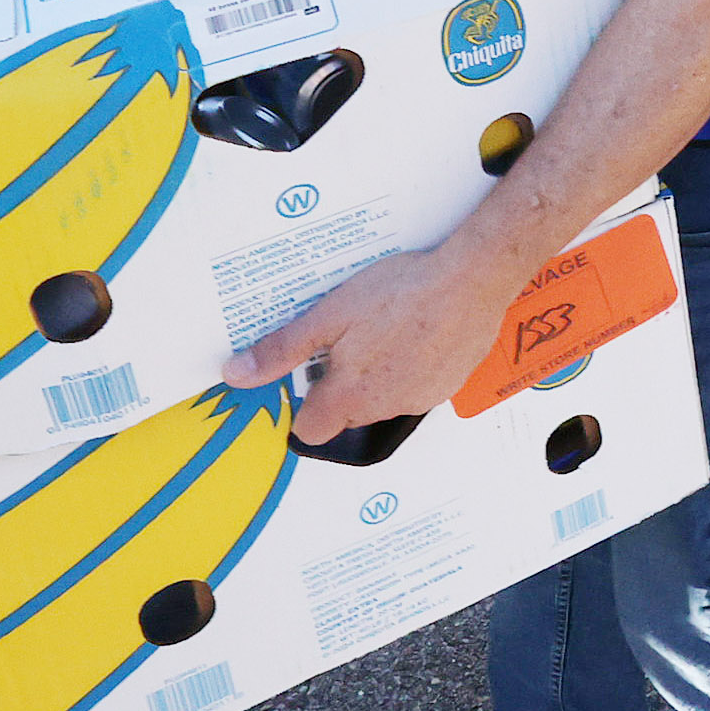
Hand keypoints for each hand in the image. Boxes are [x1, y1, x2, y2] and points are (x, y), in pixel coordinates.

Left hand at [222, 242, 512, 445]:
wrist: (472, 280)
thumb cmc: (401, 294)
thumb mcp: (330, 314)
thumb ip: (284, 349)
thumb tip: (237, 375)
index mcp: (349, 396)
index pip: (310, 430)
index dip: (303, 406)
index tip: (308, 375)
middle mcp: (384, 407)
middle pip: (347, 413)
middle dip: (341, 384)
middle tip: (347, 339)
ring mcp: (420, 399)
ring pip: (383, 399)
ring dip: (377, 375)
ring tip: (385, 327)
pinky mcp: (448, 385)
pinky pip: (416, 387)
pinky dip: (411, 367)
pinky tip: (416, 331)